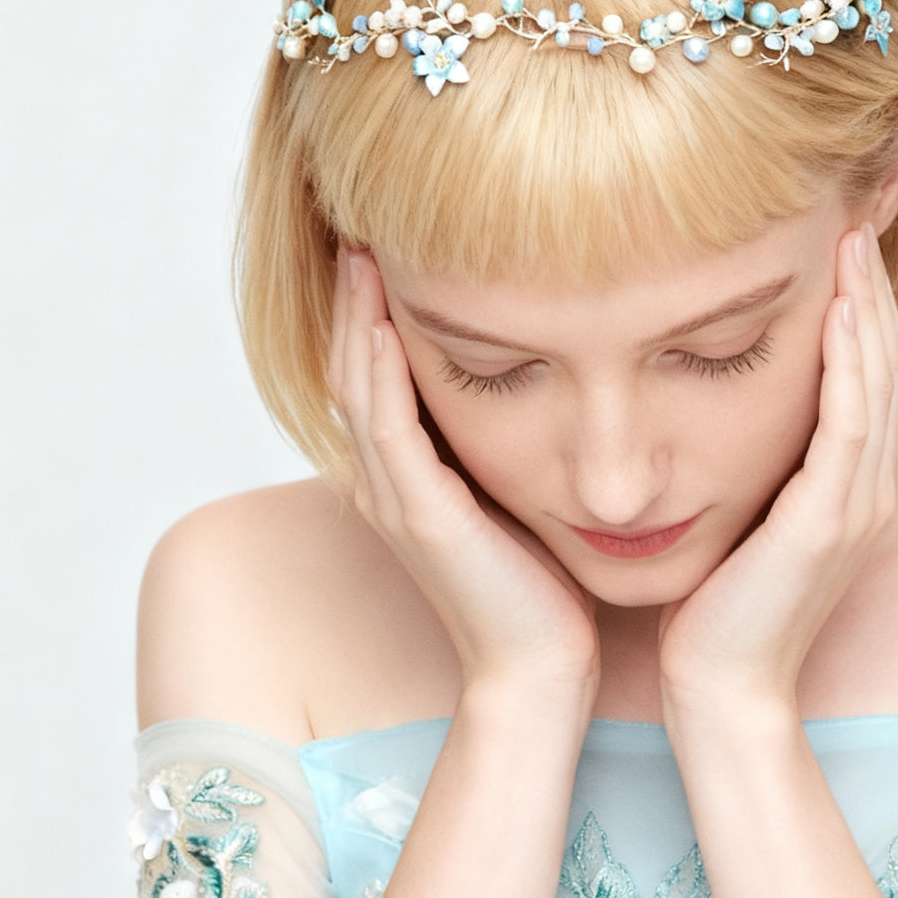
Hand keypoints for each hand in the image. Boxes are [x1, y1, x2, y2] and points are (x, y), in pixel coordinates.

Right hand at [328, 247, 599, 699]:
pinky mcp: (426, 519)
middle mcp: (390, 484)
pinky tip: (388, 323)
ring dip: (358, 318)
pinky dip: (383, 374)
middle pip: (353, 369)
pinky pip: (390, 432)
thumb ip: (506, 448)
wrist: (543, 671)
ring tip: (360, 251)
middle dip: (354, 298)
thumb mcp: (515, 498)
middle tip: (357, 226)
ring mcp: (399, 501)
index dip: (370, 311)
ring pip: (360, 390)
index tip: (384, 245)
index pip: (375, 375)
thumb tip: (537, 385)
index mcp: (409, 477)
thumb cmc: (542, 590)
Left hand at [657, 222, 897, 713]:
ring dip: (868, 306)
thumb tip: (718, 400)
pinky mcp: (829, 522)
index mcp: (849, 484)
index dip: (860, 305)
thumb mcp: (744, 515)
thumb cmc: (718, 606)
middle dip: (871, 287)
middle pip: (882, 364)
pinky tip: (840, 308)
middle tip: (856, 214)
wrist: (721, 691)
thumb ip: (756, 461)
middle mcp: (867, 486)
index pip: (866, 374)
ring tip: (852, 238)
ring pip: (877, 382)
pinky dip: (851, 362)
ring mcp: (856, 504)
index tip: (838, 239)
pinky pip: (851, 423)